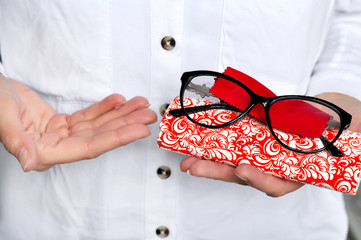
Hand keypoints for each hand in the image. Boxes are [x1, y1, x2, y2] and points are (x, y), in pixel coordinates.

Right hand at [0, 75, 156, 170]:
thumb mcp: (3, 120)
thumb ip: (17, 142)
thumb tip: (29, 163)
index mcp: (45, 152)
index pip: (90, 147)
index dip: (116, 139)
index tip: (139, 131)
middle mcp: (58, 146)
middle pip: (100, 136)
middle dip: (126, 125)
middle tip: (149, 115)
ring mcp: (62, 134)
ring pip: (98, 125)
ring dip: (121, 115)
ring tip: (141, 105)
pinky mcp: (63, 123)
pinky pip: (89, 116)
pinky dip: (105, 108)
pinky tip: (120, 102)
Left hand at [180, 92, 360, 196]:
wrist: (330, 110)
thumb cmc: (338, 120)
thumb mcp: (339, 123)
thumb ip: (332, 127)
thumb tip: (332, 125)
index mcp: (298, 170)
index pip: (278, 182)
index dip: (261, 179)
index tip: (244, 170)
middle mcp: (277, 165)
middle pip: (246, 174)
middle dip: (218, 172)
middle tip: (194, 167)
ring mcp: (264, 153)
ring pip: (234, 162)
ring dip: (210, 161)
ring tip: (187, 159)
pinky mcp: (254, 139)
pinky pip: (233, 146)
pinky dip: (216, 146)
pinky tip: (198, 144)